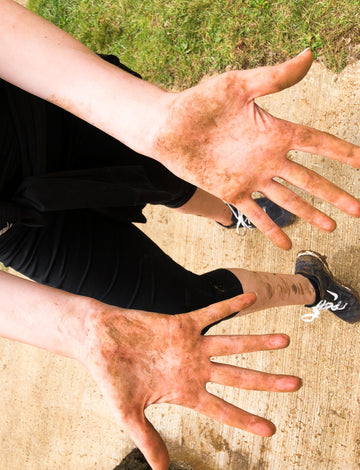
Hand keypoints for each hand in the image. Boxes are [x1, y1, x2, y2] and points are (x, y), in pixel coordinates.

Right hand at [82, 293, 300, 469]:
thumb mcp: (128, 415)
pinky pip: (212, 312)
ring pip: (233, 344)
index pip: (222, 410)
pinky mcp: (183, 323)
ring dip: (259, 342)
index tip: (271, 429)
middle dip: (267, 381)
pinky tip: (252, 297)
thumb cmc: (111, 378)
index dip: (247, 420)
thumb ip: (148, 440)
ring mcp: (190, 345)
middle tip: (296, 384)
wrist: (99, 342)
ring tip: (286, 340)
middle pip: (239, 376)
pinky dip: (231, 305)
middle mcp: (194, 368)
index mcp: (184, 392)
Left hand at [153, 48, 359, 249]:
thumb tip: (309, 55)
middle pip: (310, 179)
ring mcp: (251, 177)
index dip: (342, 153)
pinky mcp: (231, 192)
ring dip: (310, 214)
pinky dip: (270, 230)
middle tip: (358, 210)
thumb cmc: (200, 102)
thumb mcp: (238, 85)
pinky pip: (254, 215)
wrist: (168, 128)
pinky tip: (285, 245)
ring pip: (288, 200)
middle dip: (335, 194)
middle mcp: (267, 158)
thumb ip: (273, 78)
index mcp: (274, 132)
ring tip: (330, 228)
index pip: (316, 143)